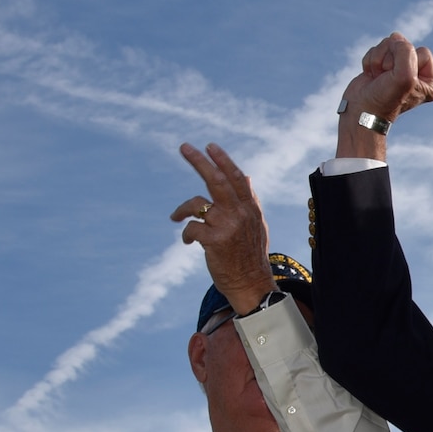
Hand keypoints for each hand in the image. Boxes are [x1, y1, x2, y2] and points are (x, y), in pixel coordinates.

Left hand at [171, 144, 275, 314]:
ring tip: (176, 216)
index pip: (236, 178)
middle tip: (184, 147)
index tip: (209, 146)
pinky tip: (187, 241)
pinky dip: (185, 234)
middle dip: (200, 162)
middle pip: (217, 181)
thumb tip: (245, 176)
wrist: (252, 285)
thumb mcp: (256, 225)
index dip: (222, 160)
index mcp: (250, 208)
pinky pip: (191, 228)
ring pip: (197, 204)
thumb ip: (249, 200)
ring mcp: (228, 227)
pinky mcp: (215, 242)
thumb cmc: (251, 255)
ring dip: (182, 209)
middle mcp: (240, 214)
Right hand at [337, 34, 432, 158]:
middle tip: (386, 78)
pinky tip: (371, 76)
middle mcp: (416, 75)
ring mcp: (397, 69)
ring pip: (389, 44)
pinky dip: (370, 61)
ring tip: (378, 78)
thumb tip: (396, 38)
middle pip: (404, 44)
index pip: (423, 52)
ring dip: (379, 60)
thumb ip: (406, 52)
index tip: (399, 80)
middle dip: (390, 58)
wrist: (361, 111)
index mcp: (430, 81)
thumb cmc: (385, 98)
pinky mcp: (381, 66)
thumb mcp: (404, 76)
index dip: (407, 62)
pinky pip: (376, 49)